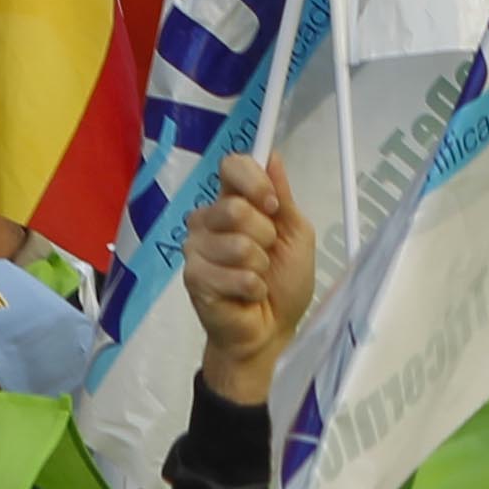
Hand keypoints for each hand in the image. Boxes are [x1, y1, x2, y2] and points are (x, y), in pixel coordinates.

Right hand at [184, 157, 318, 404]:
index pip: (231, 167)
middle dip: (265, 235)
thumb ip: (283, 199)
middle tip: (267, 256)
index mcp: (233, 203)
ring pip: (237, 242)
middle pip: (234, 206)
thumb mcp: (295, 236)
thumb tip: (273, 156)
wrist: (271, 333)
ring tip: (257, 278)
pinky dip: (251, 287)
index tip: (272, 205)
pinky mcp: (193, 277)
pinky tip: (247, 296)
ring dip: (260, 265)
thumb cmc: (283, 284)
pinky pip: (232, 273)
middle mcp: (208, 220)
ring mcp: (196, 248)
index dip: (253, 180)